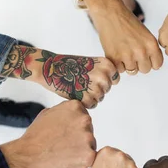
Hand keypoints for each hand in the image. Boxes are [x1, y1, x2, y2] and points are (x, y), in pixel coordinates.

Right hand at [0, 100, 96, 167]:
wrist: (27, 157)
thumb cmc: (34, 138)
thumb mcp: (47, 113)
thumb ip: (64, 111)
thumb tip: (73, 114)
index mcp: (75, 107)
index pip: (82, 116)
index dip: (73, 127)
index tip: (64, 133)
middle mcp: (84, 120)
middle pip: (88, 130)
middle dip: (78, 138)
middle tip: (63, 145)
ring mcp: (88, 138)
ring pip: (90, 145)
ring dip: (80, 150)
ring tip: (63, 154)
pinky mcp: (89, 155)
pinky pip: (90, 159)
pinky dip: (80, 162)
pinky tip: (67, 161)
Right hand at [1, 45, 119, 108]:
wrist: (52, 68)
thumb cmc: (70, 65)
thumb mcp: (93, 63)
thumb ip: (104, 72)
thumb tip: (113, 82)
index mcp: (107, 65)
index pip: (114, 79)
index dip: (104, 80)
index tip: (92, 77)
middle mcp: (104, 76)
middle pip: (106, 89)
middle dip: (96, 88)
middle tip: (82, 82)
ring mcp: (96, 88)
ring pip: (100, 98)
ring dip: (90, 95)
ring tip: (78, 86)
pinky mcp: (87, 98)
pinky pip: (91, 105)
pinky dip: (84, 102)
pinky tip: (75, 92)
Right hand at [86, 0, 162, 74]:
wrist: (110, 13)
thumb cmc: (127, 22)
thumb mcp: (146, 34)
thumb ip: (150, 49)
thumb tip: (152, 64)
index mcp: (152, 45)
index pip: (157, 65)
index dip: (151, 62)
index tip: (145, 58)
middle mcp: (141, 52)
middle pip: (145, 70)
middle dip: (140, 64)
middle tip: (133, 54)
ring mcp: (128, 56)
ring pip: (132, 71)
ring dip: (128, 64)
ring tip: (123, 52)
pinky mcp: (114, 58)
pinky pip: (120, 70)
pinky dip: (117, 64)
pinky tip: (116, 53)